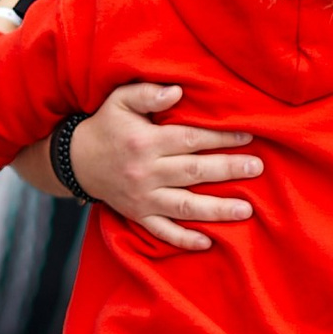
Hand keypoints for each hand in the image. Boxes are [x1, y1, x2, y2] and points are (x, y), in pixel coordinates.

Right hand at [68, 81, 262, 252]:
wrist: (75, 160)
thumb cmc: (106, 126)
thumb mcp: (120, 100)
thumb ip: (149, 93)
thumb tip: (178, 90)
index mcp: (145, 142)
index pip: (191, 140)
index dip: (221, 138)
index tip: (248, 137)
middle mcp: (145, 172)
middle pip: (194, 173)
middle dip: (228, 170)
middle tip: (257, 168)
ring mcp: (142, 198)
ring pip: (184, 207)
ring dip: (217, 210)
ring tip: (246, 209)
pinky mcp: (137, 216)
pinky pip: (162, 232)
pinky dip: (184, 240)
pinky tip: (207, 243)